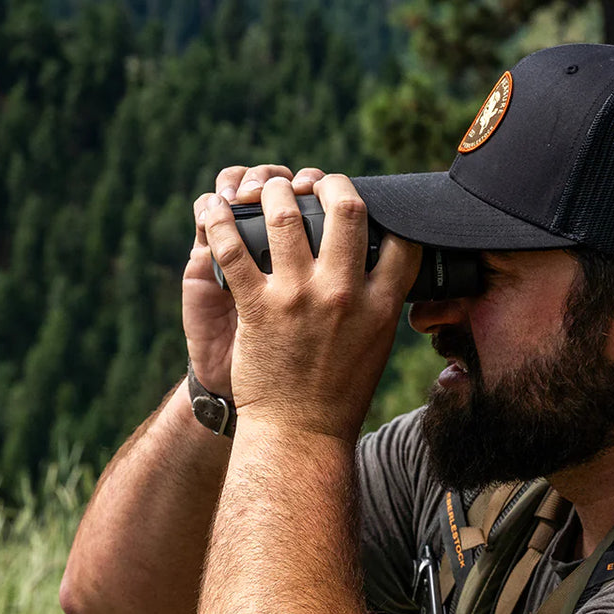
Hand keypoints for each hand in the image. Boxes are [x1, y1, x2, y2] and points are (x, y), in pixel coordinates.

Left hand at [201, 173, 420, 441]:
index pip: (400, 240)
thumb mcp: (376, 345)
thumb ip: (379, 302)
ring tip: (266, 188)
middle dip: (330, 183)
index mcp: (381, 306)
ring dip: (272, 191)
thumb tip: (383, 265)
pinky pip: (233, 249)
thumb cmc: (339, 391)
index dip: (388, 213)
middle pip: (346, 210)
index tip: (368, 206)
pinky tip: (213, 208)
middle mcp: (344, 295)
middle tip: (316, 182)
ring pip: (285, 216)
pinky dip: (218, 221)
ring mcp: (299, 299)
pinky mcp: (258, 308)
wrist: (300, 431)